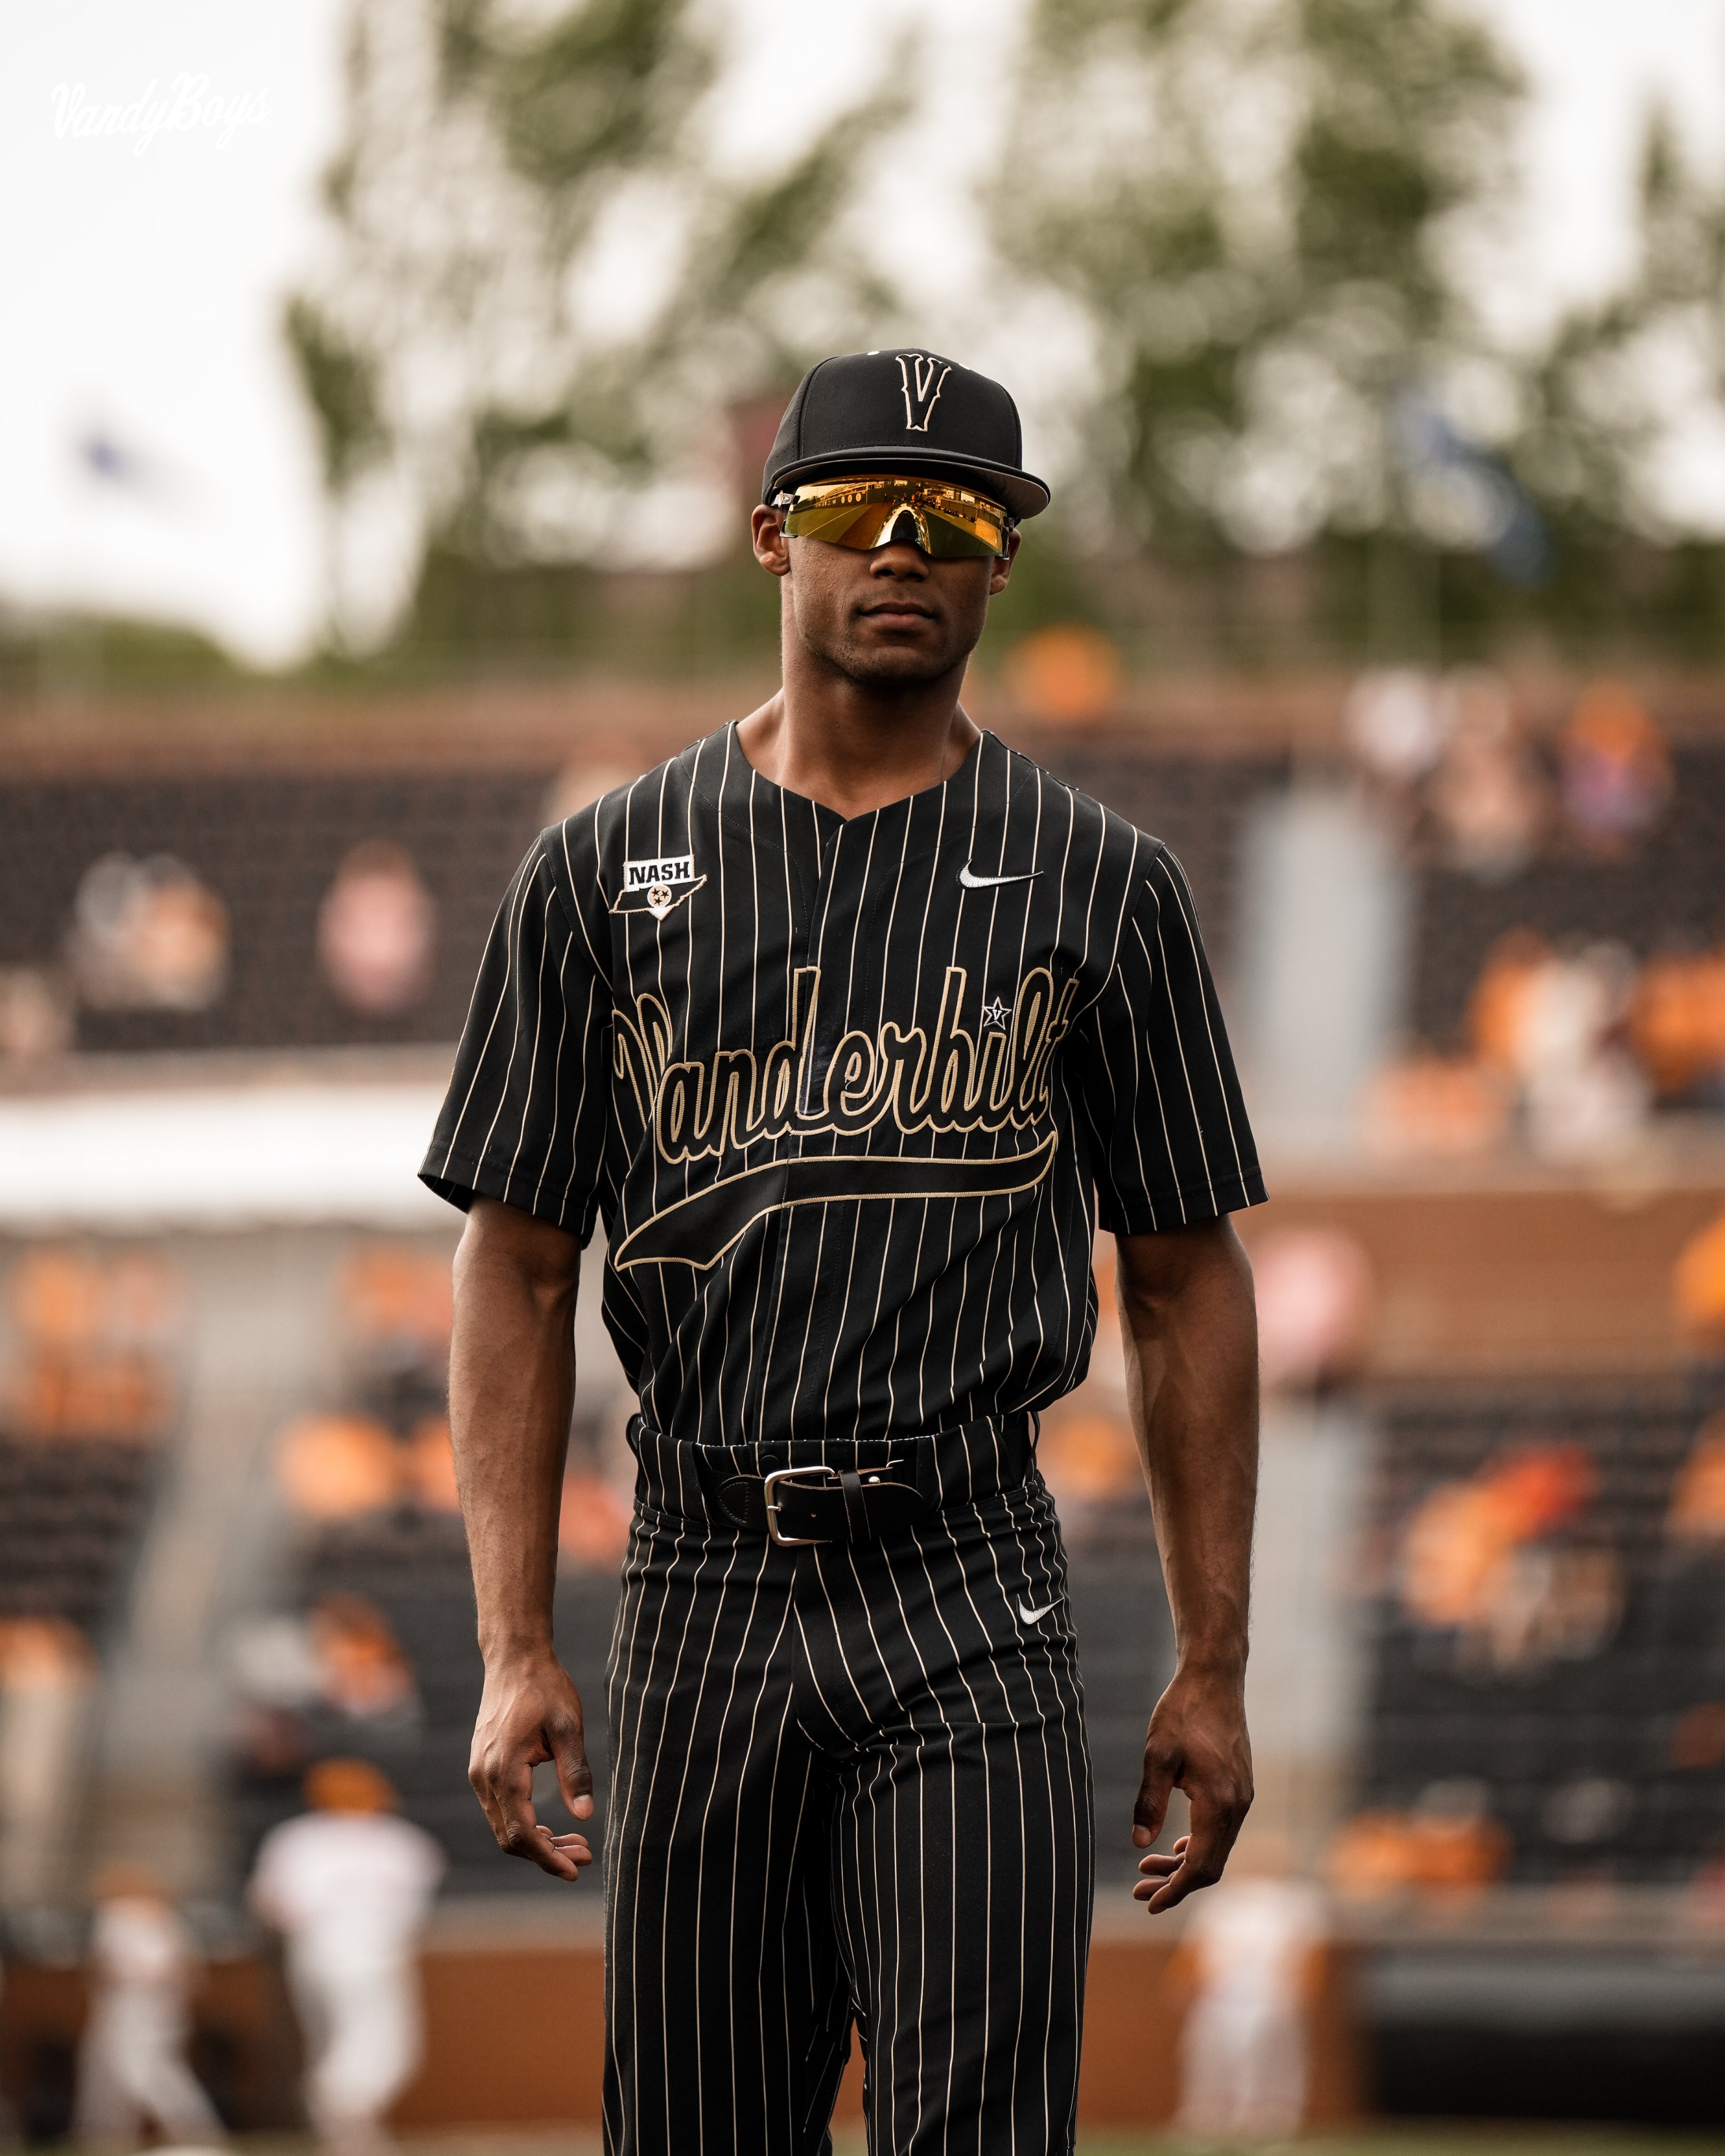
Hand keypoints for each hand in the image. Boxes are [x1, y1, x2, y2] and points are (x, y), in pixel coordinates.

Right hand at [469, 1654, 595, 1881]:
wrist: (515, 1660)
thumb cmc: (545, 1688)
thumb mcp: (568, 1727)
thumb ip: (575, 1771)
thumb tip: (584, 1815)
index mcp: (504, 1770)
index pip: (522, 1832)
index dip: (547, 1858)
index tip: (575, 1870)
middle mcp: (484, 1777)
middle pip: (510, 1837)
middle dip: (546, 1854)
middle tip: (584, 1857)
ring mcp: (480, 1773)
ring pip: (504, 1826)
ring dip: (537, 1842)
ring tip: (575, 1843)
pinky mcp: (483, 1768)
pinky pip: (500, 1809)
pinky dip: (524, 1824)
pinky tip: (550, 1826)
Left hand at [1130, 1666, 1251, 1912]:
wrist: (1214, 1680)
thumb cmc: (1183, 1712)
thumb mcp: (1157, 1755)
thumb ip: (1149, 1802)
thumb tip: (1138, 1844)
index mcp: (1218, 1803)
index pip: (1200, 1865)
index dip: (1175, 1890)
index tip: (1149, 1903)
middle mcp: (1237, 1806)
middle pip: (1211, 1865)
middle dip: (1176, 1883)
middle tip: (1140, 1889)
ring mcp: (1242, 1797)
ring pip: (1217, 1848)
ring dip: (1185, 1863)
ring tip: (1147, 1865)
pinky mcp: (1239, 1787)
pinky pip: (1222, 1831)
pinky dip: (1198, 1844)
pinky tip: (1175, 1844)